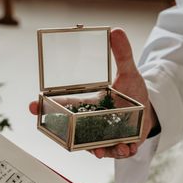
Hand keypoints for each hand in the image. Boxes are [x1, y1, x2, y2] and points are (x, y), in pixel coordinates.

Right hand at [29, 29, 158, 159]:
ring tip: (101, 150)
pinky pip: (117, 152)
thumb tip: (116, 30)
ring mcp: (105, 136)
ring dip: (97, 150)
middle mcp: (92, 123)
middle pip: (73, 132)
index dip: (46, 108)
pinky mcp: (120, 144)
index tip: (32, 105)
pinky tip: (125, 147)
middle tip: (65, 138)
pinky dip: (120, 152)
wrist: (150, 111)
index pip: (63, 107)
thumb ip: (122, 54)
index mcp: (88, 105)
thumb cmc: (133, 93)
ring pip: (95, 147)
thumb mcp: (128, 72)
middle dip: (64, 136)